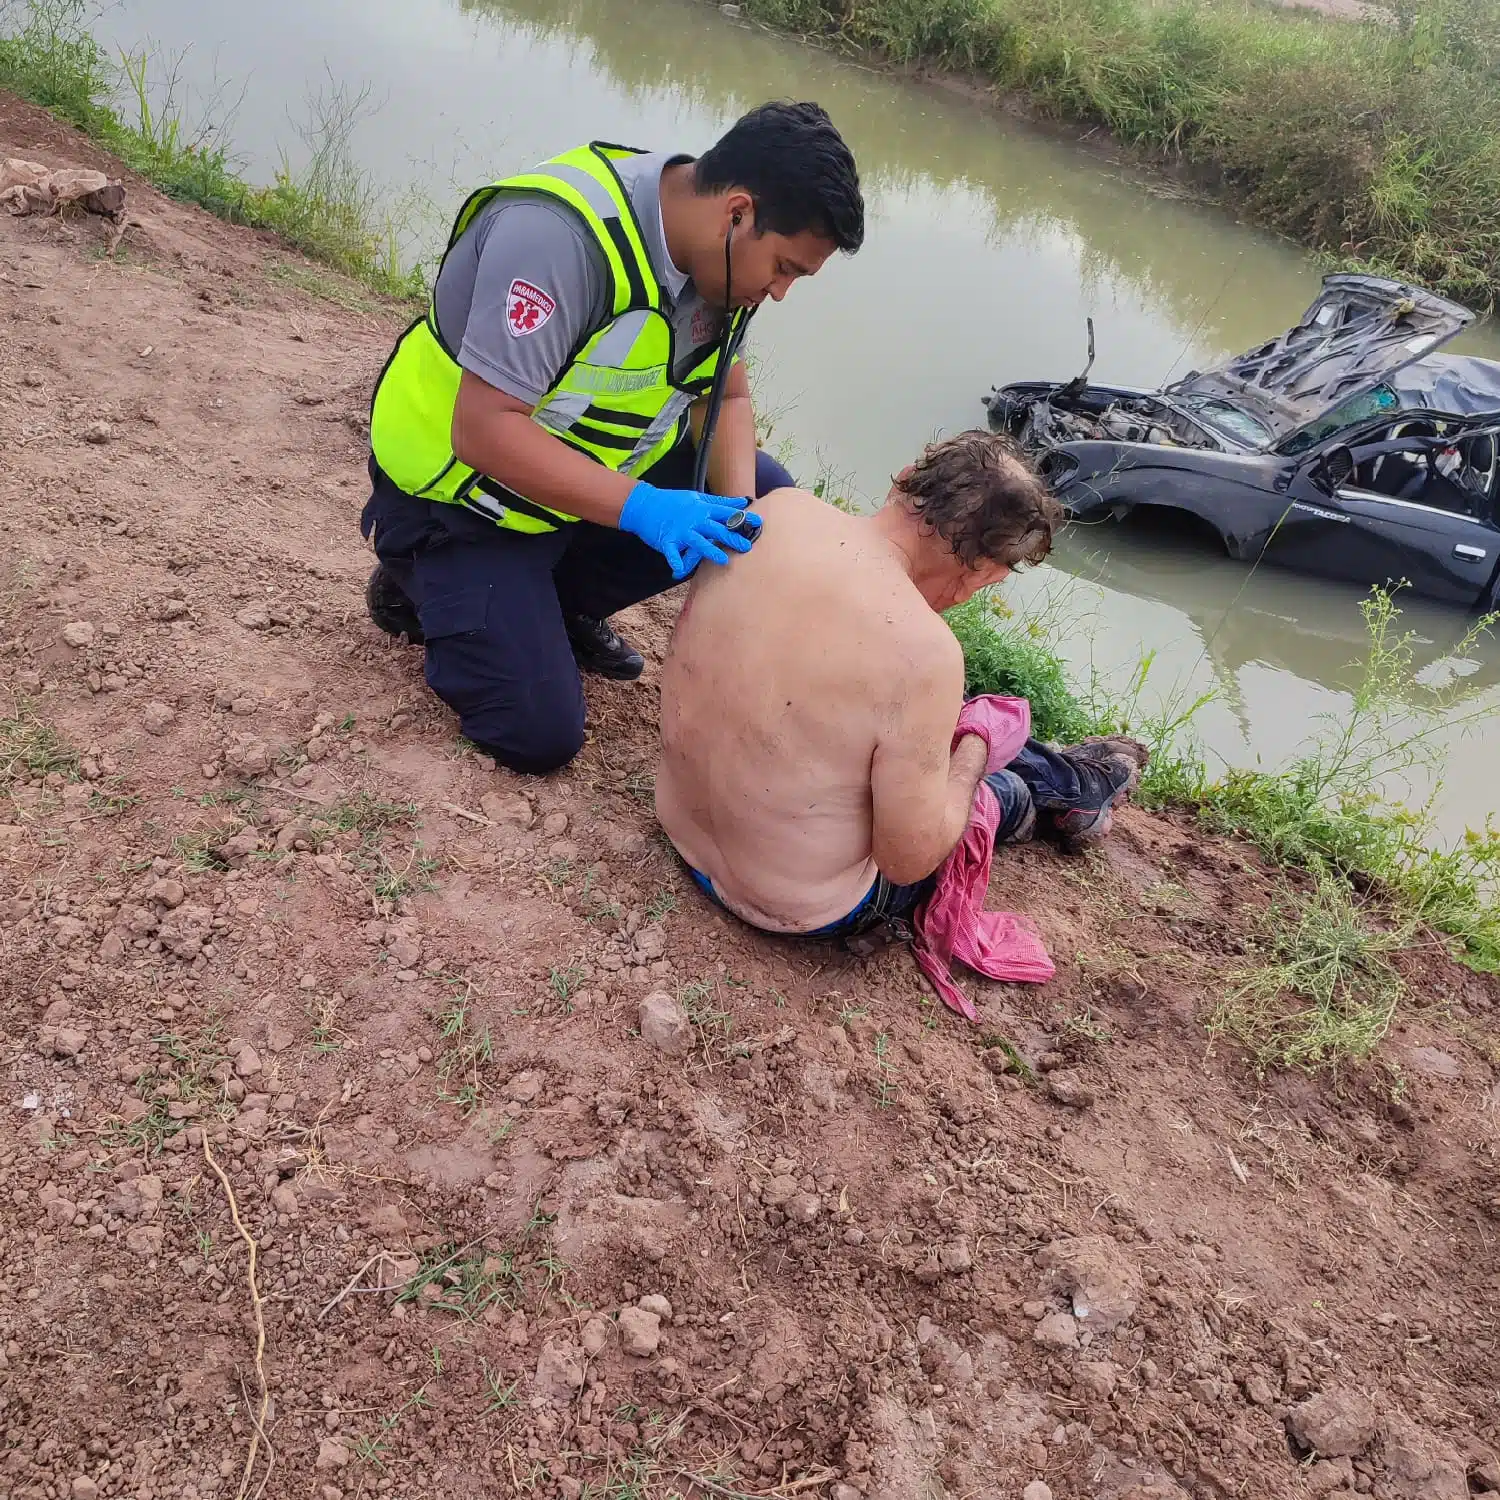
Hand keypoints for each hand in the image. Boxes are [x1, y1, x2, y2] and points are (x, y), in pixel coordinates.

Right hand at [619, 482, 762, 580]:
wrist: (644, 504)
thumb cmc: (673, 502)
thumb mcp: (697, 498)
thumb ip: (720, 502)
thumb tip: (742, 502)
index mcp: (702, 509)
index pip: (726, 513)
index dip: (742, 518)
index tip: (758, 522)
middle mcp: (694, 519)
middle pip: (715, 528)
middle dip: (731, 537)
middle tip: (746, 546)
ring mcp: (680, 530)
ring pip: (698, 541)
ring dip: (710, 551)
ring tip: (723, 560)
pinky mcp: (666, 540)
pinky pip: (671, 552)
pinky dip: (675, 560)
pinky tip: (679, 571)